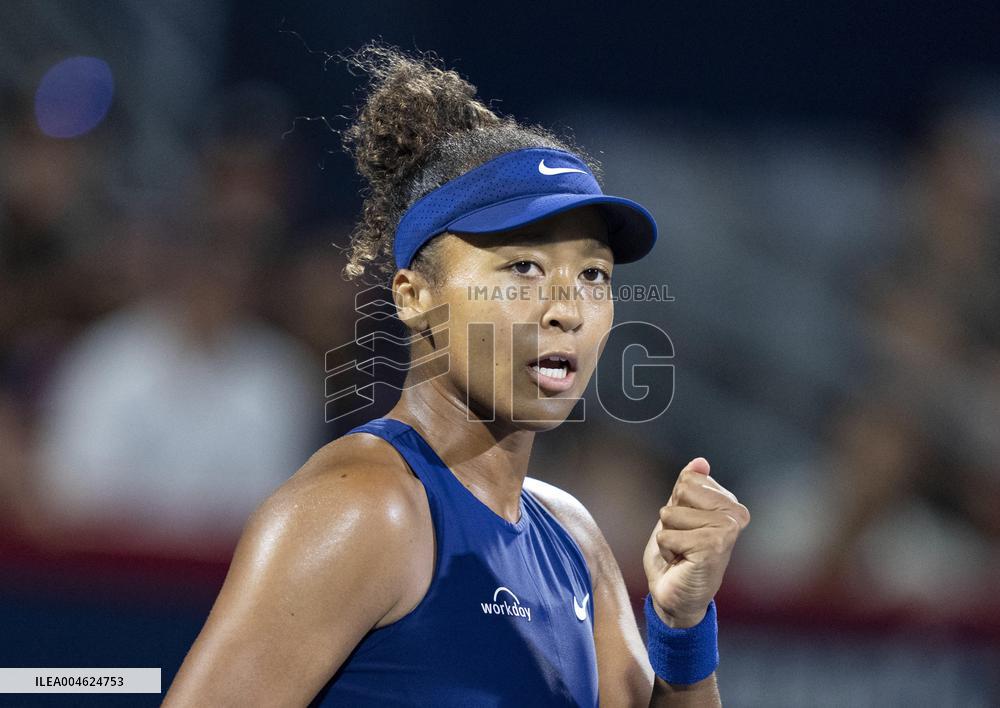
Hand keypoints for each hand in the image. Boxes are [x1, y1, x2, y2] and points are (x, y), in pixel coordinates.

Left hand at [642, 458, 749, 627]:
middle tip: (684, 543)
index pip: (688, 480)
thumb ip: (689, 488)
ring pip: (670, 514)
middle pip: (680, 492)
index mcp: (730, 504)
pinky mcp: (713, 547)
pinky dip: (667, 551)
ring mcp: (726, 530)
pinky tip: (682, 562)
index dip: (677, 504)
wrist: (677, 597)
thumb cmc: (678, 556)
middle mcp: (735, 515)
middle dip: (671, 519)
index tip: (688, 528)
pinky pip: (667, 535)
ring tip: (683, 553)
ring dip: (668, 536)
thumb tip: (700, 462)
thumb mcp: (679, 514)